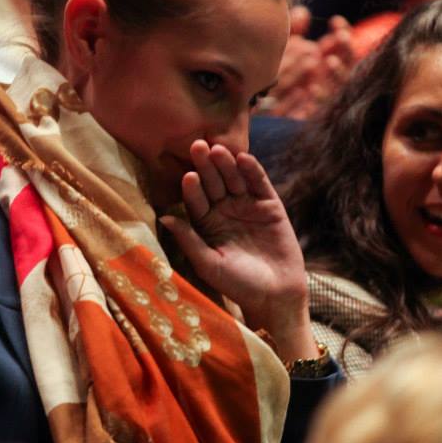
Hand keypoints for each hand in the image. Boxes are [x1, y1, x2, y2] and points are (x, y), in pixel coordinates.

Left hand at [159, 140, 316, 360]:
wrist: (275, 295)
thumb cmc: (238, 285)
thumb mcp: (209, 264)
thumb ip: (190, 240)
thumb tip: (165, 218)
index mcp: (206, 224)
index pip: (196, 200)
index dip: (192, 188)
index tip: (187, 176)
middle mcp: (224, 211)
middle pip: (213, 183)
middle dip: (206, 166)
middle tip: (197, 147)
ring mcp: (247, 205)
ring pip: (234, 179)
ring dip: (226, 164)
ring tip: (219, 150)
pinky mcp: (269, 205)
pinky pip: (259, 183)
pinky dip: (252, 170)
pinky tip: (244, 159)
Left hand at [265, 8, 352, 118]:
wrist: (264, 108)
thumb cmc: (280, 74)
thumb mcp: (284, 50)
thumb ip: (294, 31)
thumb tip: (302, 12)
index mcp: (328, 58)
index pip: (344, 43)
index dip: (343, 31)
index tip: (334, 20)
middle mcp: (332, 76)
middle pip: (349, 61)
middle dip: (347, 48)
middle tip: (340, 36)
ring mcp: (328, 94)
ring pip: (341, 84)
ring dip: (337, 72)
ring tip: (328, 60)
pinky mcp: (318, 113)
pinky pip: (323, 108)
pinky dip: (320, 97)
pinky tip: (312, 88)